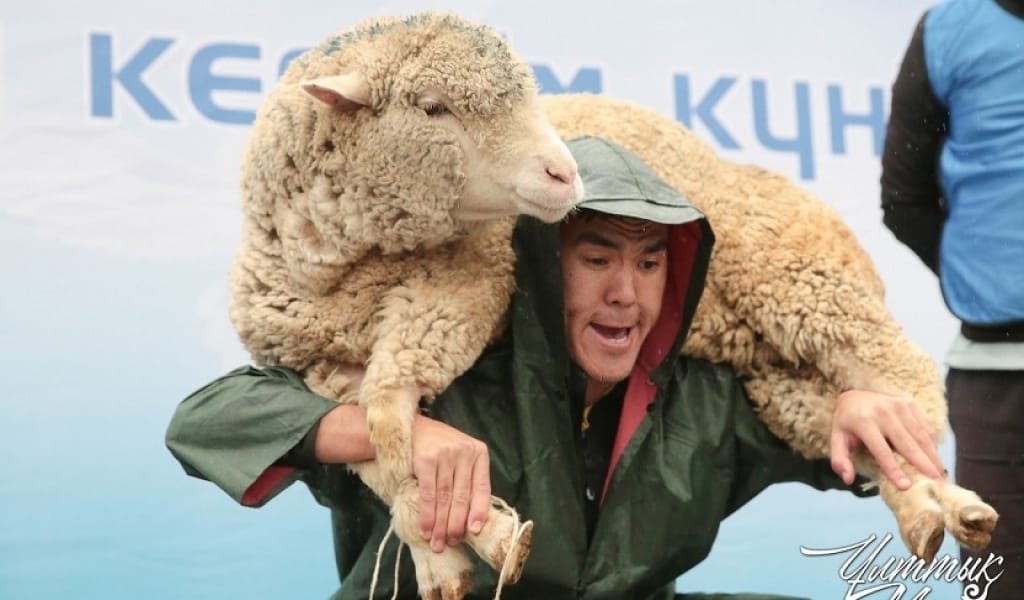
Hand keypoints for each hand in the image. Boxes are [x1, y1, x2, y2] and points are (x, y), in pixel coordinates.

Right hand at [411, 414, 490, 552]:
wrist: (406, 428)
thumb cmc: (436, 448)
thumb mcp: (459, 457)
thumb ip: (467, 480)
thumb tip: (471, 521)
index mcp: (479, 453)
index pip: (483, 487)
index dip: (479, 512)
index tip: (473, 532)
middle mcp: (465, 452)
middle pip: (462, 496)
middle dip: (456, 524)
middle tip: (450, 543)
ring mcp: (446, 455)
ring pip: (445, 498)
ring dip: (440, 525)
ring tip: (437, 543)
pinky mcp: (426, 460)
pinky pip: (429, 495)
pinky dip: (427, 516)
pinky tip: (426, 529)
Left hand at [830, 389, 944, 489]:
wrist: (855, 395)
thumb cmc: (847, 424)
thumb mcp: (837, 439)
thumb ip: (839, 460)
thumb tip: (848, 479)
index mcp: (864, 422)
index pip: (881, 451)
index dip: (894, 470)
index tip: (906, 487)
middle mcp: (883, 412)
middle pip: (907, 444)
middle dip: (923, 466)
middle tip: (936, 485)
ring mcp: (899, 406)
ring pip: (920, 436)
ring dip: (932, 458)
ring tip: (941, 477)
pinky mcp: (910, 404)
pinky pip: (925, 427)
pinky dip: (932, 445)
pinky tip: (936, 460)